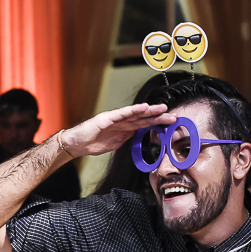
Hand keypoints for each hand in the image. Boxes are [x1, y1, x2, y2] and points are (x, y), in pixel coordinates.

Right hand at [60, 103, 175, 157]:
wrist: (77, 144)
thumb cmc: (93, 142)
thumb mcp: (116, 143)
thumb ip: (128, 138)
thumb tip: (139, 137)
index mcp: (126, 128)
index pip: (145, 124)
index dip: (158, 123)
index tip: (171, 123)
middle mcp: (122, 121)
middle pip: (144, 117)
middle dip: (159, 117)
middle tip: (174, 115)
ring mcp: (115, 119)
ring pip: (135, 113)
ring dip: (149, 111)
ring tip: (162, 108)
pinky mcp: (107, 118)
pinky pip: (122, 114)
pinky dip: (133, 110)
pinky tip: (143, 108)